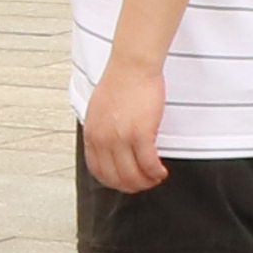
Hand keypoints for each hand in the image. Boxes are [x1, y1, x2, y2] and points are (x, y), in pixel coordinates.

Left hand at [83, 56, 170, 193]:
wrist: (131, 66)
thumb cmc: (119, 82)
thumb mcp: (98, 111)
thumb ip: (101, 131)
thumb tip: (109, 148)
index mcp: (91, 134)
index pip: (98, 171)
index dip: (114, 182)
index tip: (125, 182)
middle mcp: (103, 139)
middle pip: (116, 178)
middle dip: (132, 186)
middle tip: (144, 183)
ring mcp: (120, 138)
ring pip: (133, 175)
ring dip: (147, 182)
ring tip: (155, 177)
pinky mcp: (140, 134)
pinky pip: (149, 164)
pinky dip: (156, 172)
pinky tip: (161, 171)